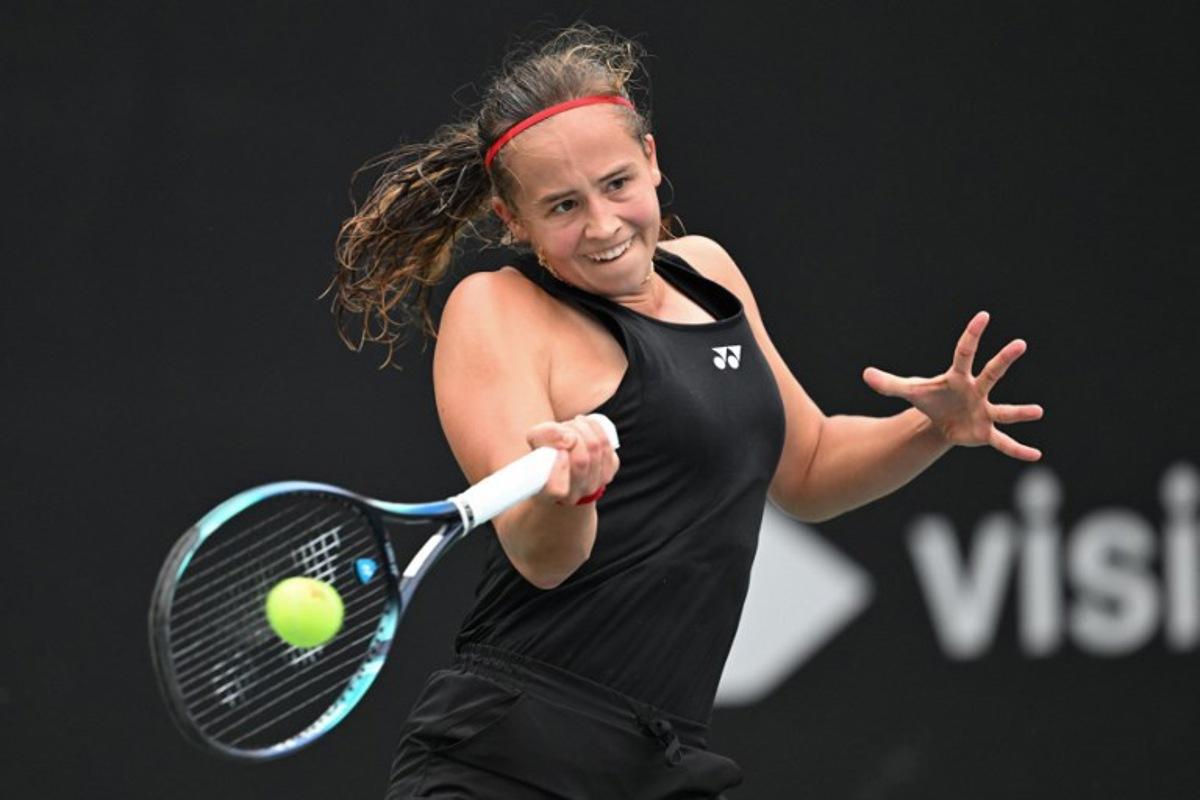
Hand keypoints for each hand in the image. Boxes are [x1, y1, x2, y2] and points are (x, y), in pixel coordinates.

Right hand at [525, 415, 619, 504]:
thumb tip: (568, 437)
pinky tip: (586, 425)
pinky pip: (607, 447)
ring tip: (574, 423)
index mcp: (548, 494)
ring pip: (595, 449)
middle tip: (565, 427)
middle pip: (581, 461)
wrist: (564, 458)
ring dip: (585, 428)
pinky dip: (596, 429)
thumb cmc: (545, 450)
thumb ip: (544, 435)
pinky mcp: (607, 474)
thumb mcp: (535, 440)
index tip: (559, 450)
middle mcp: (572, 496)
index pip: (556, 489)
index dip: (559, 467)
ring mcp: (592, 486)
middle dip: (574, 434)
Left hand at [862, 311, 1043, 460]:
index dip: (971, 335)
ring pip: (1004, 410)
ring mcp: (984, 410)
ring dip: (1020, 412)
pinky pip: (1003, 441)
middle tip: (1020, 343)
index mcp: (957, 377)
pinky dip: (1018, 449)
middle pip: (992, 373)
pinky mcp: (985, 432)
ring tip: (1038, 411)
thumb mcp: (910, 391)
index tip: (983, 316)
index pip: (964, 352)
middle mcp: (976, 390)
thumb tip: (865, 374)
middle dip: (1004, 359)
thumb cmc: (931, 400)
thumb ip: (889, 383)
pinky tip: (1035, 454)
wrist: (941, 422)